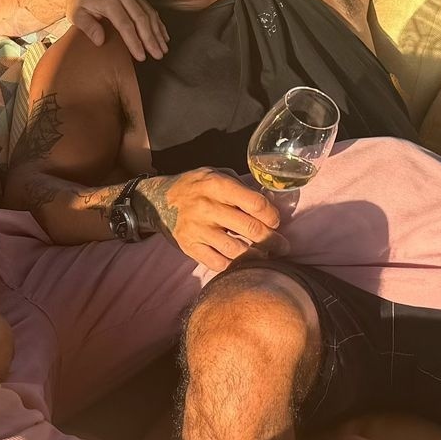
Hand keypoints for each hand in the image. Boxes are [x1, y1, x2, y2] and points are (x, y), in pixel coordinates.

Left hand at [64, 0, 168, 60]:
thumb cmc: (78, 3)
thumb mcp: (76, 15)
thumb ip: (88, 27)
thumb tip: (100, 41)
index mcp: (109, 0)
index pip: (125, 24)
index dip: (135, 42)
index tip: (141, 56)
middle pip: (141, 19)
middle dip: (151, 39)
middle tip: (158, 55)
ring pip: (149, 13)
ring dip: (158, 32)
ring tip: (163, 49)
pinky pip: (150, 8)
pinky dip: (157, 23)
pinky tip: (163, 35)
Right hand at [137, 169, 289, 271]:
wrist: (158, 201)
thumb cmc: (195, 186)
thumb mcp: (215, 174)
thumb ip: (240, 186)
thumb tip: (268, 202)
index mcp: (217, 185)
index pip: (256, 204)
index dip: (272, 215)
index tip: (276, 222)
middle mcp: (207, 207)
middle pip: (251, 229)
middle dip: (273, 241)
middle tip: (282, 246)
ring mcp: (197, 229)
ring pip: (237, 250)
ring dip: (256, 256)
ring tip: (265, 256)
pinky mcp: (189, 246)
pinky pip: (217, 263)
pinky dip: (232, 266)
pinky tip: (240, 262)